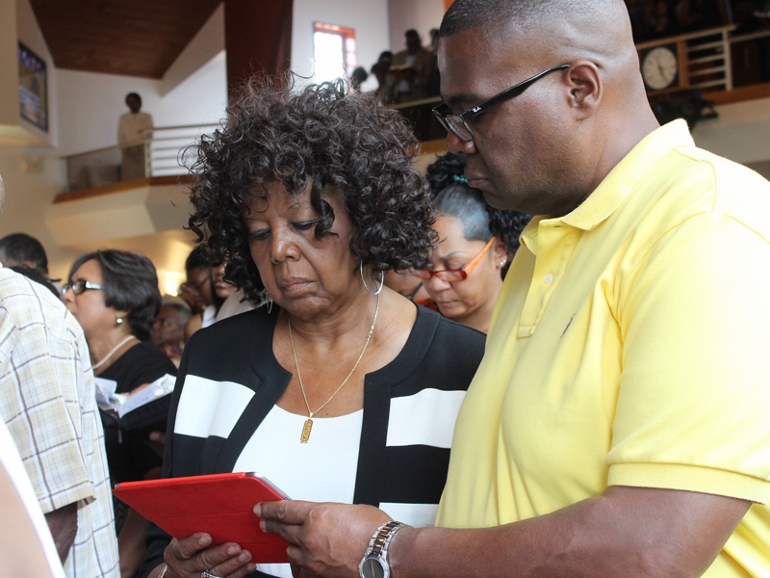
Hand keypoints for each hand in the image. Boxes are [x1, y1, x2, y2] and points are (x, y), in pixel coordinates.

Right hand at [163, 532, 255, 577]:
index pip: (184, 548)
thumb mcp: (183, 534)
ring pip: (217, 573)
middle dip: (220, 554)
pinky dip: (240, 572)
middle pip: (203, 562)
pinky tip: (250, 564)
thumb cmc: (186, 542)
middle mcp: (185, 568)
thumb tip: (209, 500)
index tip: (208, 536)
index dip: (195, 543)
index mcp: (176, 553)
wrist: (181, 569)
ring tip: (246, 554)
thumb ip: (193, 524)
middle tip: (235, 546)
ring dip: (233, 564)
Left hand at [256, 500, 390, 577]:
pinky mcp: (317, 575)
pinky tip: (304, 561)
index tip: (261, 508)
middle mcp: (310, 537)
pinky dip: (301, 564)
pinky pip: (301, 569)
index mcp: (318, 515)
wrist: (386, 556)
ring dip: (291, 545)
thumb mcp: (350, 510)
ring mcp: (312, 559)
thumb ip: (330, 513)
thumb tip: (325, 517)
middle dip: (271, 524)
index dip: (269, 508)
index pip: (284, 509)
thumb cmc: (376, 533)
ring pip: (290, 551)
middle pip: (282, 529)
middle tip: (264, 522)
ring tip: (293, 542)